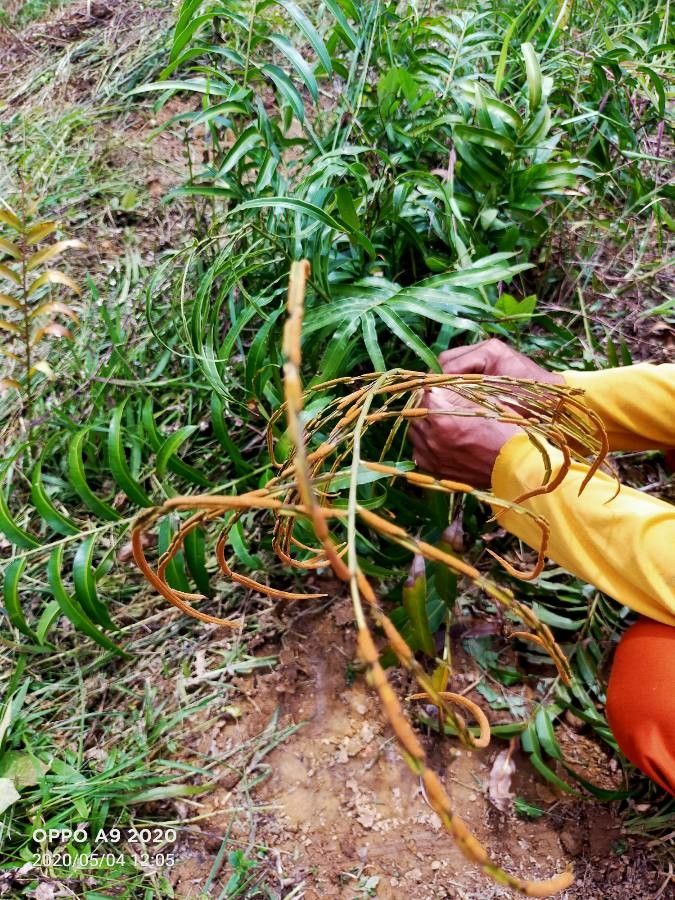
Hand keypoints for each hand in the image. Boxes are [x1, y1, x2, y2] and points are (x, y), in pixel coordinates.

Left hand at [409, 340, 561, 487]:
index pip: (424, 392)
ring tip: (442, 422)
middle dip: (426, 405)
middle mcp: (430, 438)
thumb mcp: (482, 401)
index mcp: (441, 417)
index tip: (439, 386)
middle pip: (416, 412)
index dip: (433, 387)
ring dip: (424, 425)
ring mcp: (430, 456)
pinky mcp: (434, 470)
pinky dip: (427, 444)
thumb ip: (456, 391)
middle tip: (441, 403)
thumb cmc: (505, 429)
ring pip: (415, 432)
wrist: (517, 466)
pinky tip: (441, 441)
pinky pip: (420, 452)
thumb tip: (438, 385)